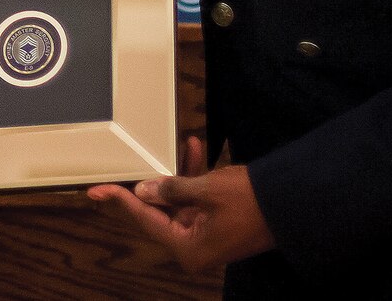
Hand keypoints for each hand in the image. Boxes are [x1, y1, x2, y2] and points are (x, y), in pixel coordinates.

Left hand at [87, 136, 274, 270]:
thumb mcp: (206, 191)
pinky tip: (194, 148)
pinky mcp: (218, 222)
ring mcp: (207, 234)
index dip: (121, 199)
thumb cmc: (250, 202)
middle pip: (160, 210)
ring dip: (178, 171)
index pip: (145, 219)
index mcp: (188, 248)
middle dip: (152, 180)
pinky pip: (197, 197)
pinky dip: (194, 175)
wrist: (293, 205)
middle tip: (127, 163)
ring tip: (178, 144)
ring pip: (179, 199)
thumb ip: (172, 190)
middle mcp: (194, 245)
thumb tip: (144, 190)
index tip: (97, 190)